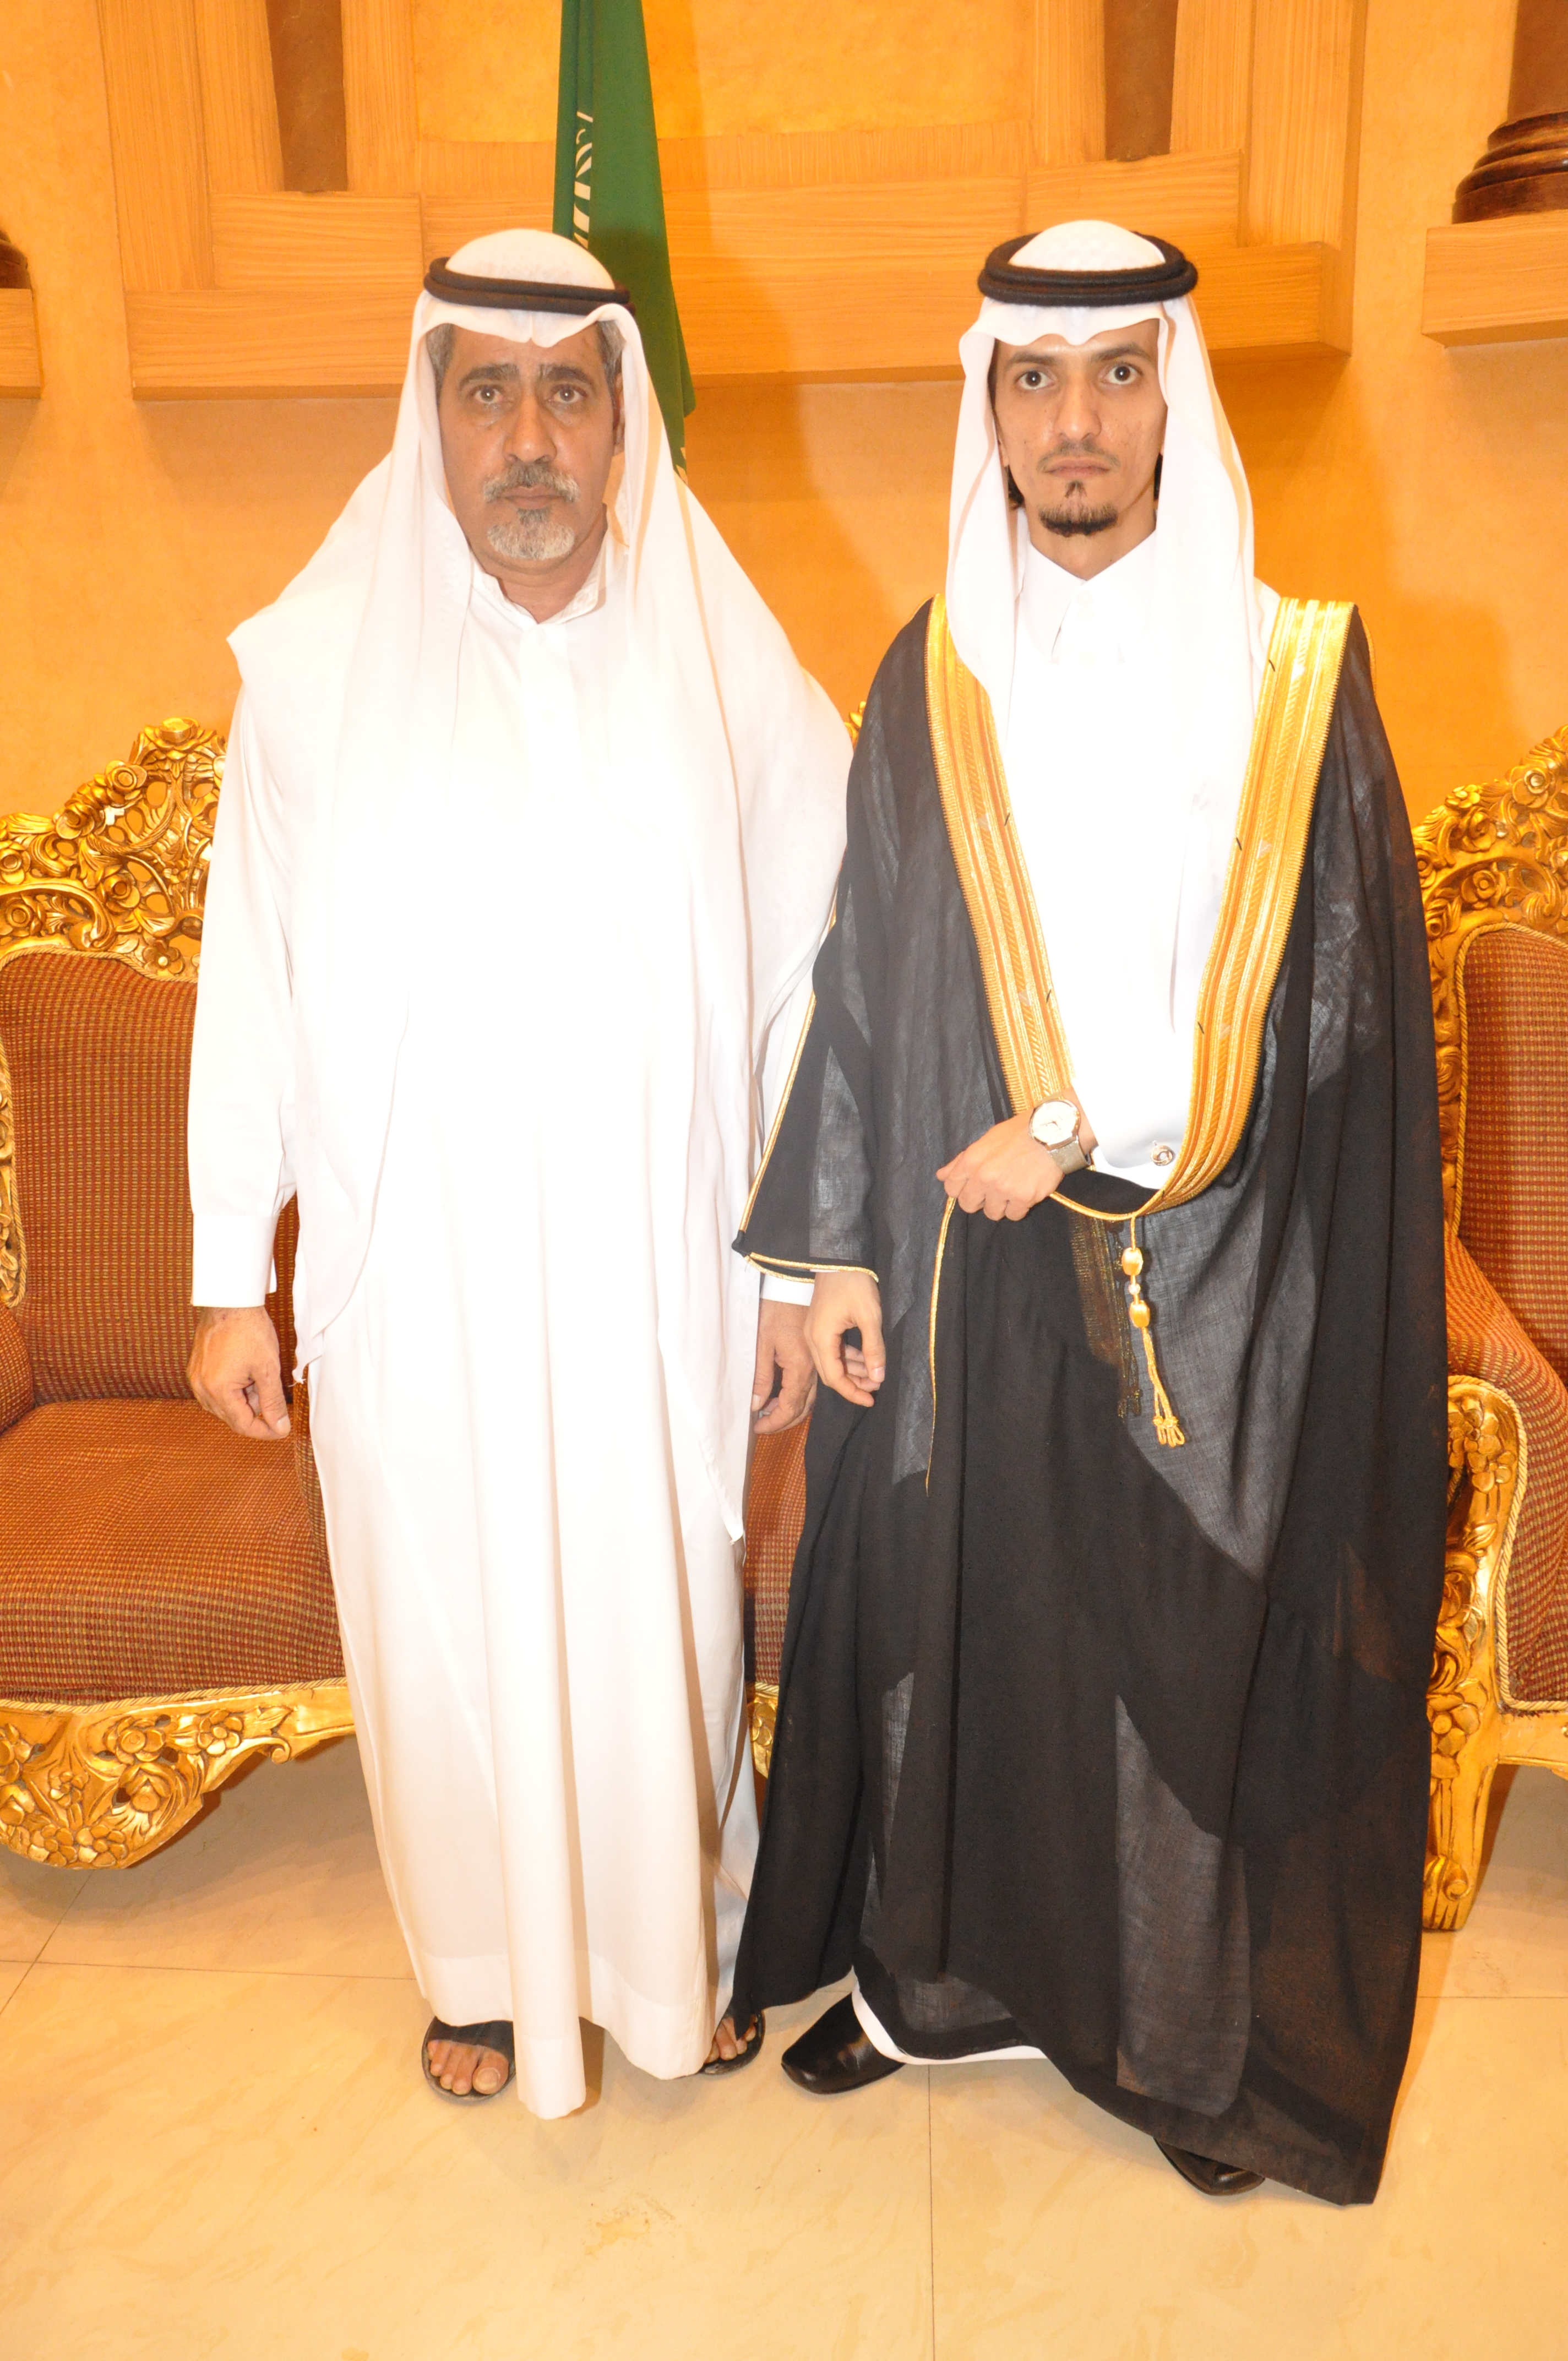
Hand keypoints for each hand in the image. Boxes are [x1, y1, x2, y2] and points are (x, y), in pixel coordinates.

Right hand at [188, 1305, 290, 1439]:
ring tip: (259, 1376)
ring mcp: (196, 1378)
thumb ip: (273, 1402)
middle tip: (272, 1391)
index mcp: (217, 1391)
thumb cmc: (249, 1330)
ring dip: (245, 1399)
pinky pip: (216, 1390)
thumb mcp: (268, 1369)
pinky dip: (234, 1389)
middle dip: (255, 1410)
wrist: (229, 1301)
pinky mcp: (196, 1369)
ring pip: (224, 1404)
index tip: (282, 1428)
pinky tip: (247, 1372)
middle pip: (232, 1416)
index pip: (242, 1425)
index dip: (265, 1430)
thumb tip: (280, 1427)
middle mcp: (201, 1388)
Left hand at [752, 1298, 816, 1430]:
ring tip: (770, 1412)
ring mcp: (817, 1363)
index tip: (757, 1428)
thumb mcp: (762, 1343)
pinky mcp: (816, 1355)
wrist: (792, 1285)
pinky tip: (786, 1395)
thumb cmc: (775, 1310)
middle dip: (784, 1421)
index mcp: (800, 1368)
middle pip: (803, 1407)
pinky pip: (813, 1385)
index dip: (774, 1422)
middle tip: (763, 1425)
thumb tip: (757, 1405)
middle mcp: (813, 1369)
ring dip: (792, 1409)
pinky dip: (800, 1396)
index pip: (790, 1407)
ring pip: (809, 1398)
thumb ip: (762, 1377)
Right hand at [805, 1270, 885, 1408]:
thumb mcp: (870, 1317)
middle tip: (875, 1389)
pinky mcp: (820, 1326)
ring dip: (851, 1372)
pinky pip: (831, 1350)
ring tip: (874, 1376)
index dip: (852, 1392)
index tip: (871, 1399)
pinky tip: (864, 1361)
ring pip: (831, 1363)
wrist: (839, 1258)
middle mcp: (812, 1339)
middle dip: (853, 1384)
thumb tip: (878, 1376)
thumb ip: (874, 1349)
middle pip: (830, 1374)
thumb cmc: (854, 1284)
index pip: (834, 1377)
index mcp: (821, 1338)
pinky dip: (846, 1359)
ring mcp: (814, 1332)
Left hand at [936, 1105, 1097, 1221]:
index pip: (951, 1188)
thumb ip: (961, 1161)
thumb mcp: (986, 1140)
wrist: (1052, 1132)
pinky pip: (1014, 1215)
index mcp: (971, 1160)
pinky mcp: (1023, 1198)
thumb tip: (941, 1176)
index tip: (974, 1187)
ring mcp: (1003, 1189)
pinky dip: (1020, 1207)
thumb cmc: (1018, 1133)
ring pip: (993, 1214)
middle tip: (995, 1190)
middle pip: (969, 1205)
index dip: (962, 1190)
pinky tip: (1027, 1191)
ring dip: (1002, 1205)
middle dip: (980, 1201)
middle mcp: (984, 1176)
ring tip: (1014, 1188)